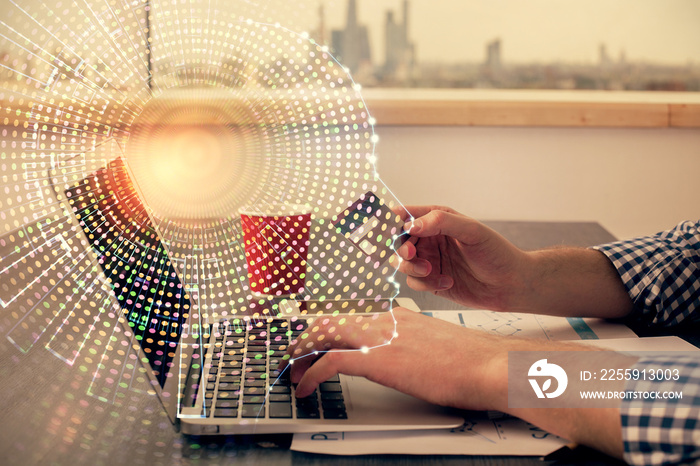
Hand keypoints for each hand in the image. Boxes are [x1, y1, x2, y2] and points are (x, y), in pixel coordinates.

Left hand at [284, 308, 507, 408]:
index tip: (319, 338)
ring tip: (293, 371)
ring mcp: (379, 336)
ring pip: (324, 334)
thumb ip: (416, 346)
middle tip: (296, 353)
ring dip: (302, 353)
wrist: (488, 365)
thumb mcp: (437, 346)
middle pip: (332, 320)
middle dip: (308, 337)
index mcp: (400, 316)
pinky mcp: (376, 358)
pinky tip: (305, 387)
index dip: (330, 327)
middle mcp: (385, 320)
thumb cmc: (473, 361)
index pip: (353, 314)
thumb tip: (409, 358)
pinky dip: (310, 374)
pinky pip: (329, 362)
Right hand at [393, 206, 529, 310]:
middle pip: (398, 241)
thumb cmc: (496, 253)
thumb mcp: (472, 231)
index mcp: (437, 219)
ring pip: (402, 263)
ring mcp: (430, 260)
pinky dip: (426, 284)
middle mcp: (430, 238)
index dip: (392, 222)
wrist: (511, 284)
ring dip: (412, 268)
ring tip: (431, 271)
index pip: (405, 215)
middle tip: (412, 255)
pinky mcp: (431, 281)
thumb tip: (411, 225)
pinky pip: (414, 282)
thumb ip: (441, 223)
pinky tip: (448, 282)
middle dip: (401, 249)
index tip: (388, 231)